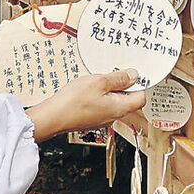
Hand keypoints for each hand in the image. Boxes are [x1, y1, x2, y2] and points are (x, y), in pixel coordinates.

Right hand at [26, 69, 146, 141]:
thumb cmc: (74, 102)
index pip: (141, 98)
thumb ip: (119, 78)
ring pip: (114, 102)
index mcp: (120, 108)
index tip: (132, 74)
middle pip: (128, 99)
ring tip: (97, 81)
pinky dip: (99, 96)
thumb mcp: (99, 82)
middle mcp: (113, 116)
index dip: (139, 84)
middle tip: (111, 74)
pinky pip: (102, 105)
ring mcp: (102, 119)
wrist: (53, 117)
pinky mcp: (92, 119)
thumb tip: (134, 75)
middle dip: (122, 85)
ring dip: (109, 90)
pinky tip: (88, 90)